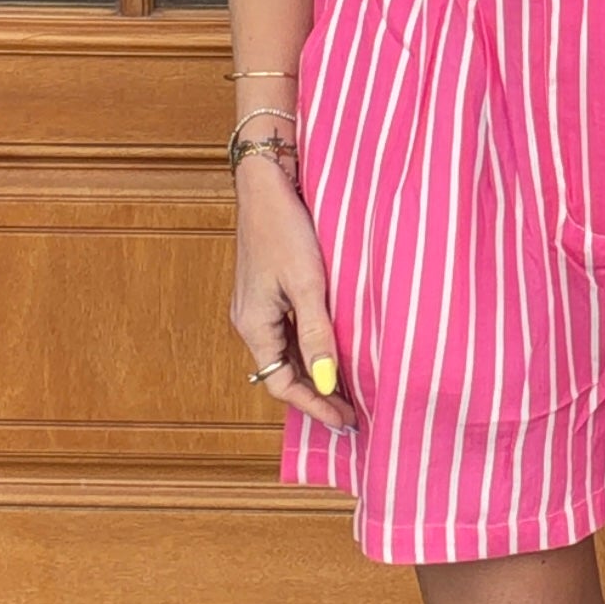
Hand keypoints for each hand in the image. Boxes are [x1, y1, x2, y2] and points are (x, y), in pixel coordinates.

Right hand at [231, 157, 355, 424]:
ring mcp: (260, 306)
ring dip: (316, 373)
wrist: (267, 182)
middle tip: (353, 413)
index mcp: (252, 325)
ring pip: (288, 354)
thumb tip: (324, 381)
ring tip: (350, 389)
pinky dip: (313, 348)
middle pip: (283, 373)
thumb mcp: (307, 283)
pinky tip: (337, 350)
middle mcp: (251, 321)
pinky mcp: (271, 290)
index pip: (281, 384)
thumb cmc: (284, 227)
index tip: (346, 421)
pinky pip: (291, 332)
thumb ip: (317, 333)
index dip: (314, 406)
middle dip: (317, 395)